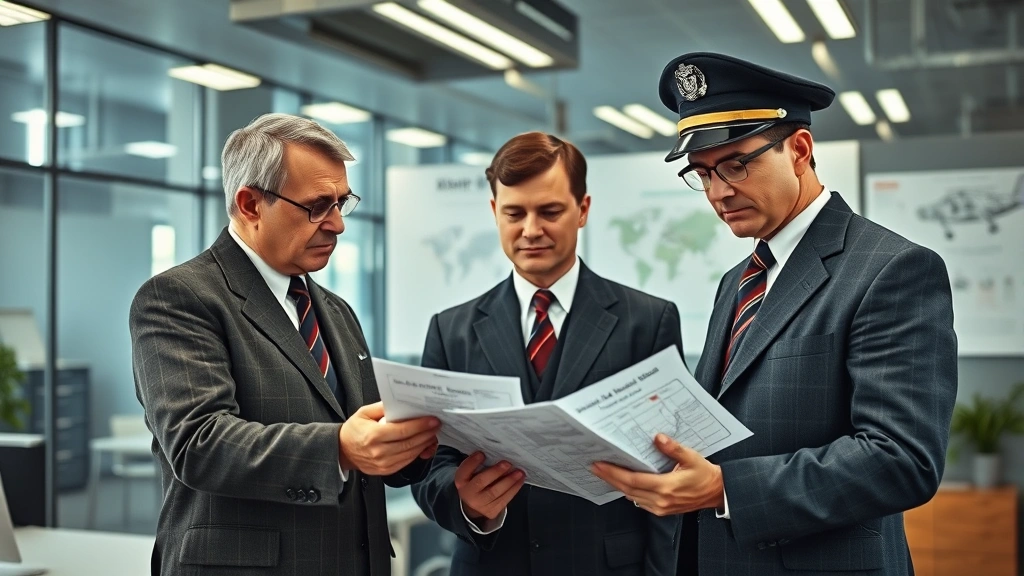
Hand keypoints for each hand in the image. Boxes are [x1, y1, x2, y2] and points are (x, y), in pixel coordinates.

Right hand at [339, 402, 439, 475]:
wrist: (342, 450)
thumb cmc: (353, 430)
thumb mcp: (364, 413)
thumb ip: (383, 407)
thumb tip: (401, 403)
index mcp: (373, 436)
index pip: (403, 430)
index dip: (420, 425)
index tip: (432, 420)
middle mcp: (379, 451)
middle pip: (410, 443)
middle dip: (426, 434)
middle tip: (436, 425)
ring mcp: (383, 463)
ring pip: (410, 454)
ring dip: (424, 444)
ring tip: (432, 434)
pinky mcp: (385, 470)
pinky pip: (406, 462)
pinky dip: (416, 453)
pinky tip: (422, 445)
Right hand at [455, 452, 524, 520]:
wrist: (473, 505)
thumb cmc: (475, 481)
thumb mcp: (471, 473)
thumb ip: (479, 465)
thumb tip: (495, 452)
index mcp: (461, 481)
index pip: (465, 470)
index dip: (472, 462)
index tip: (482, 453)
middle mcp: (468, 493)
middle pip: (481, 482)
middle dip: (496, 472)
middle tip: (508, 463)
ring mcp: (480, 504)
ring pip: (495, 492)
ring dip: (509, 481)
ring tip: (519, 472)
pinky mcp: (491, 511)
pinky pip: (504, 500)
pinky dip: (514, 489)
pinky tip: (520, 480)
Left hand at [590, 433, 723, 515]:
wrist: (716, 492)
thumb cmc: (705, 475)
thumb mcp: (692, 457)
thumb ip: (673, 448)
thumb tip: (658, 438)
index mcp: (666, 486)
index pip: (633, 480)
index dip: (614, 473)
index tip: (601, 465)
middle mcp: (661, 499)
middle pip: (627, 489)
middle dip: (609, 477)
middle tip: (595, 467)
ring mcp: (660, 507)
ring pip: (631, 496)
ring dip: (616, 485)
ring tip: (604, 473)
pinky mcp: (661, 510)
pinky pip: (639, 502)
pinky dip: (628, 491)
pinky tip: (621, 483)